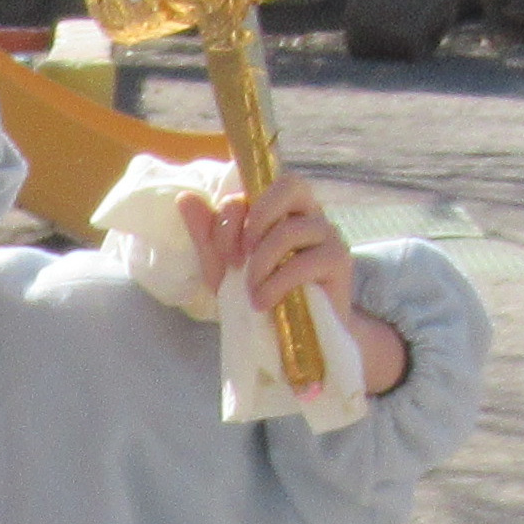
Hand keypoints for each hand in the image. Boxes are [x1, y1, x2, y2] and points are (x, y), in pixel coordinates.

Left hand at [177, 178, 406, 397]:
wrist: (295, 339)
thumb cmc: (261, 297)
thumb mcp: (224, 269)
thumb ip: (207, 235)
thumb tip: (185, 198)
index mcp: (281, 208)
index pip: (259, 186)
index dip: (234, 213)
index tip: (225, 253)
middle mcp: (308, 214)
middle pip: (290, 184)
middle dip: (256, 218)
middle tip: (239, 258)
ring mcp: (327, 234)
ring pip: (291, 229)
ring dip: (261, 263)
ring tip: (252, 293)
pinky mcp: (339, 261)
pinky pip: (305, 262)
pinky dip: (277, 283)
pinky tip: (264, 303)